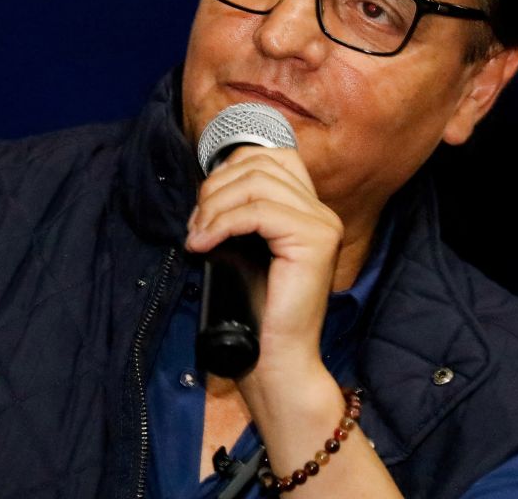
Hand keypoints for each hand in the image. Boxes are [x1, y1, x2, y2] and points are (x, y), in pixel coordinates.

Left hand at [184, 145, 343, 377]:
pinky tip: (205, 244)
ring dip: (215, 205)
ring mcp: (322, 224)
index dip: (228, 170)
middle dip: (215, 188)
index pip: (271, 157)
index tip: (203, 208)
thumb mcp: (243, 249)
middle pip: (260, 165)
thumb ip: (239, 214)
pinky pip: (259, 212)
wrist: (276, 359)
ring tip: (198, 236)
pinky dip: (223, 223)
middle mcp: (321, 212)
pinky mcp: (314, 240)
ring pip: (258, 183)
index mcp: (308, 210)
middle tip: (195, 226)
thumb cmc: (256, 311)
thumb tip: (207, 189)